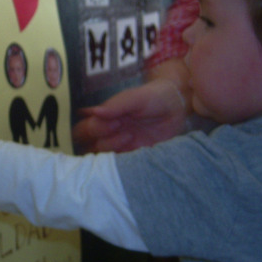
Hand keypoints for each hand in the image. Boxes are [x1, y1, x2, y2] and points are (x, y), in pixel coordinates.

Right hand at [72, 78, 188, 153]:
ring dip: (112, 147)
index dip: (95, 128)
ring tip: (131, 136)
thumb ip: (116, 105)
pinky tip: (137, 148)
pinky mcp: (133, 155)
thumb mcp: (135, 98)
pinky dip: (122, 160)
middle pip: (88, 144)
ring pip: (101, 155)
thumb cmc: (154, 97)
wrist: (177, 107)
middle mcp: (108, 132)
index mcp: (105, 117)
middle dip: (100, 138)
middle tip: (120, 127)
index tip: (115, 121)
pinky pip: (119, 164)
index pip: (84, 128)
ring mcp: (119, 145)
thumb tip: (94, 112)